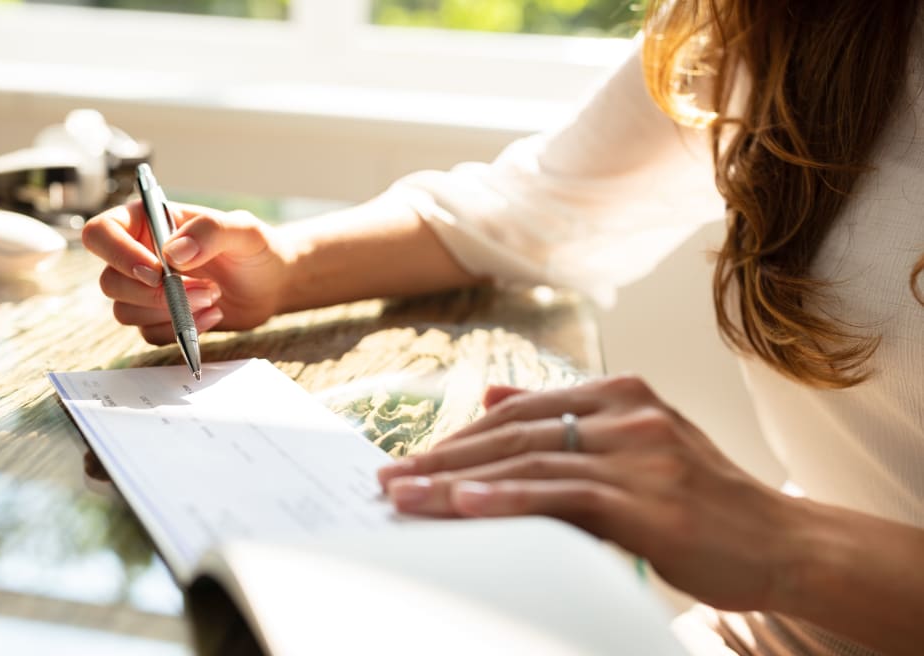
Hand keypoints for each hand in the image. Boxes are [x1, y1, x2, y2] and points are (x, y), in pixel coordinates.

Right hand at [83, 201, 292, 343]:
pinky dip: (180, 330)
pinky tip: (213, 315)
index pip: (101, 233)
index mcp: (147, 222)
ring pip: (124, 311)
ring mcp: (146, 290)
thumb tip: (173, 253)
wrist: (272, 284)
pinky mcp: (159, 318)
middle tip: (204, 289)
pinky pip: (149, 333)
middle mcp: (138, 255)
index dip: (118, 255)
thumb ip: (210, 231)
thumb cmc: (257, 249)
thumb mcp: (243, 230)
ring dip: (169, 312)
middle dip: (154, 294)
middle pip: (110, 281)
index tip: (157, 271)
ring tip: (213, 297)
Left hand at [377, 375, 800, 611]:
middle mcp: (627, 413)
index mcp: (621, 393)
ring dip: (457, 480)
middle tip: (389, 479)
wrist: (783, 540)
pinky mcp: (648, 499)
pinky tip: (465, 504)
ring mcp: (639, 453)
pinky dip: (508, 497)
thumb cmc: (703, 500)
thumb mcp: (636, 444)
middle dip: (444, 457)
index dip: (459, 434)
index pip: (519, 410)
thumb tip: (489, 396)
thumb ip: (566, 418)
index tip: (412, 459)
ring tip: (405, 497)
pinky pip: (563, 495)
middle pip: (513, 432)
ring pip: (529, 461)